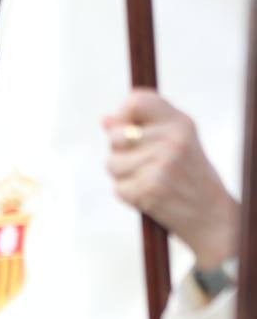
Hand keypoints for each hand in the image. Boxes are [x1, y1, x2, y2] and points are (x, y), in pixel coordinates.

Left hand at [104, 89, 238, 268]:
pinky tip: (151, 197)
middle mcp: (172, 140)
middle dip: (120, 152)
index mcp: (180, 123)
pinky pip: (117, 188)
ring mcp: (161, 165)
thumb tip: (105, 120)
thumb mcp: (177, 143)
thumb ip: (144, 127)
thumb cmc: (190, 177)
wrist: (212, 217)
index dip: (123, 114)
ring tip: (151, 181)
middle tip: (145, 164)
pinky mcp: (149, 189)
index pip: (136, 101)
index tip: (127, 128)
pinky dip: (129, 195)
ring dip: (123, 176)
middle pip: (114, 136)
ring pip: (112, 163)